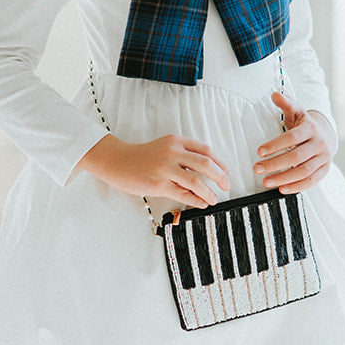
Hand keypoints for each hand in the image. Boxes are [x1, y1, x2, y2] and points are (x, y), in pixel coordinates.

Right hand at [75, 133, 229, 208]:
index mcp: (176, 141)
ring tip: (214, 198)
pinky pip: (183, 194)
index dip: (220, 162)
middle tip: (226, 185)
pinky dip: (196, 200)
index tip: (225, 172)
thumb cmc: (142, 156)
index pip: (205, 150)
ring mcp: (165, 169)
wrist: (117, 161)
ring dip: (209, 192)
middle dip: (220, 177)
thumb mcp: (164, 147)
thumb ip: (183, 155)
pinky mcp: (158, 185)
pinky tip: (202, 203)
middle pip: (205, 164)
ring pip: (196, 181)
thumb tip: (206, 170)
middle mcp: (172, 152)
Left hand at [253, 92, 334, 192]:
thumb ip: (286, 103)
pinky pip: (312, 181)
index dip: (276, 145)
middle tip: (257, 169)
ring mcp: (324, 158)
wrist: (327, 134)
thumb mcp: (296, 111)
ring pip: (304, 171)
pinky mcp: (325, 169)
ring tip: (266, 182)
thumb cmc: (305, 123)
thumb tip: (275, 94)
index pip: (292, 138)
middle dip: (275, 164)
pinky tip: (282, 189)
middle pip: (297, 156)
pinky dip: (297, 186)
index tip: (259, 152)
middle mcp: (320, 143)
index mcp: (311, 128)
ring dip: (284, 178)